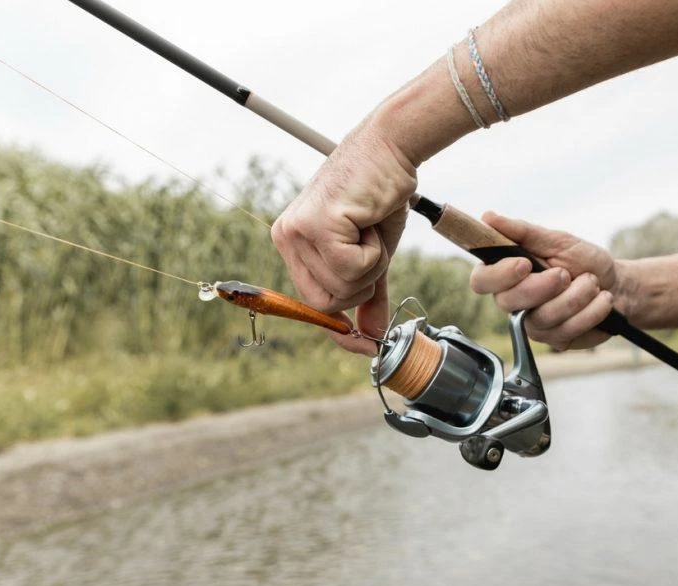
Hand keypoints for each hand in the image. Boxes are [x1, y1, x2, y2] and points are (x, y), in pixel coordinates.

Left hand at [271, 118, 417, 355]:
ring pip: (340, 288)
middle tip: (371, 252)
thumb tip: (373, 337)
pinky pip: (351, 268)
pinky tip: (367, 221)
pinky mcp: (316, 225)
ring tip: (369, 229)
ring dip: (370, 266)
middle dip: (359, 289)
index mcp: (292, 243)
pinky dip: (373, 254)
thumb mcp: (373, 255)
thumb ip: (367, 295)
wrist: (391, 150)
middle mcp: (286, 237)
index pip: (313, 304)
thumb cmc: (380, 196)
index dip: (341, 325)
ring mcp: (297, 231)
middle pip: (324, 304)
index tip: (367, 343)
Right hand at [469, 213, 619, 350]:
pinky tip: (601, 300)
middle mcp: (515, 301)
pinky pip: (566, 330)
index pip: (481, 280)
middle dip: (542, 286)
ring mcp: (534, 323)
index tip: (525, 263)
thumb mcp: (557, 240)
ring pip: (542, 316)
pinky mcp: (555, 339)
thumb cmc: (582, 261)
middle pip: (508, 301)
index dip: (499, 274)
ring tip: (592, 283)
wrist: (617, 285)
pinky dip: (590, 311)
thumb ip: (522, 232)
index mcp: (507, 273)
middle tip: (566, 273)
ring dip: (575, 296)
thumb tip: (488, 218)